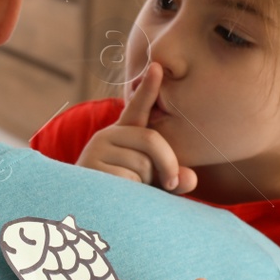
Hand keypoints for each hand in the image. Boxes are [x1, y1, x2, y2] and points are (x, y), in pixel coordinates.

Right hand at [74, 62, 196, 193]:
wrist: (89, 213)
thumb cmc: (126, 195)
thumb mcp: (155, 182)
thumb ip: (175, 176)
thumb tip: (190, 178)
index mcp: (123, 134)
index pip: (137, 108)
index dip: (148, 88)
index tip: (156, 66)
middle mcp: (107, 136)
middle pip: (151, 140)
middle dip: (167, 164)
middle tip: (170, 184)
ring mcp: (96, 151)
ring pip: (142, 164)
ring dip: (146, 184)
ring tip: (130, 192)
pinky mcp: (91, 169)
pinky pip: (128, 180)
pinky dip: (133, 194)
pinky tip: (120, 198)